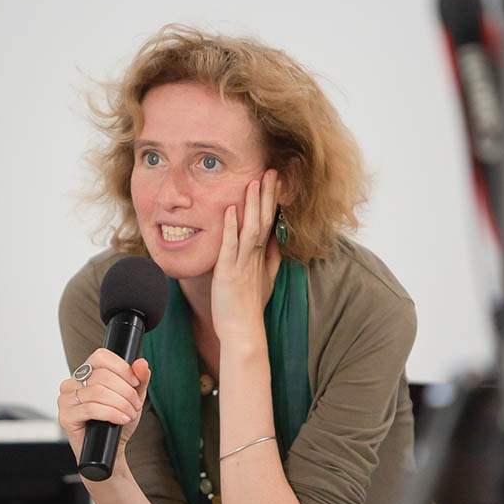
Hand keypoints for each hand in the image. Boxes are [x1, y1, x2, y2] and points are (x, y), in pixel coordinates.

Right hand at [56, 349, 150, 473]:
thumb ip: (139, 379)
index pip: (101, 356)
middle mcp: (72, 383)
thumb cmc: (117, 422)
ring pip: (98, 391)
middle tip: (134, 405)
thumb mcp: (133, 397)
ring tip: (130, 414)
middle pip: (103, 376)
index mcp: (86, 373)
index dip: (121, 368)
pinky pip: (91, 408)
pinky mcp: (65, 416)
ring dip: (121, 404)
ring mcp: (66, 399)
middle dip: (125, 391)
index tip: (135, 382)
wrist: (110, 450)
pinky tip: (122, 419)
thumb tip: (141, 363)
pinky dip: (112, 413)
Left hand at [211, 169, 281, 342]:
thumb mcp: (266, 281)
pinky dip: (231, 228)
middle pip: (263, 220)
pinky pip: (230, 246)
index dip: (272, 201)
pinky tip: (231, 210)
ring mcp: (242, 264)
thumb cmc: (250, 308)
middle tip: (271, 171)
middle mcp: (254, 257)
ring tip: (255, 182)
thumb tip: (275, 240)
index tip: (274, 180)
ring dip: (252, 205)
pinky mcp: (228, 273)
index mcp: (261, 257)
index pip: (269, 222)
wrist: (243, 331)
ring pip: (250, 229)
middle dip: (267, 195)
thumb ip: (271, 259)